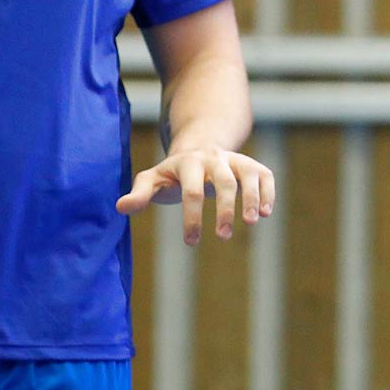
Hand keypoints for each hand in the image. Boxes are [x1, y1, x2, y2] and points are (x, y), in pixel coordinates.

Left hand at [117, 146, 275, 244]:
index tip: (191, 242)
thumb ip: (140, 193)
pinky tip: (267, 212)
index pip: (192, 191)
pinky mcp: (251, 165)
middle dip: (226, 210)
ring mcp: (235, 160)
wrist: (199, 147)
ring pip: (249, 175)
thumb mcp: (152, 179)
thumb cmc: (172, 172)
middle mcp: (214, 158)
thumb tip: (121, 208)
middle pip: (225, 182)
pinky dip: (269, 192)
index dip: (192, 217)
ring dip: (252, 199)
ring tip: (252, 223)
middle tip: (223, 237)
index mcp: (188, 162)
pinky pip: (265, 175)